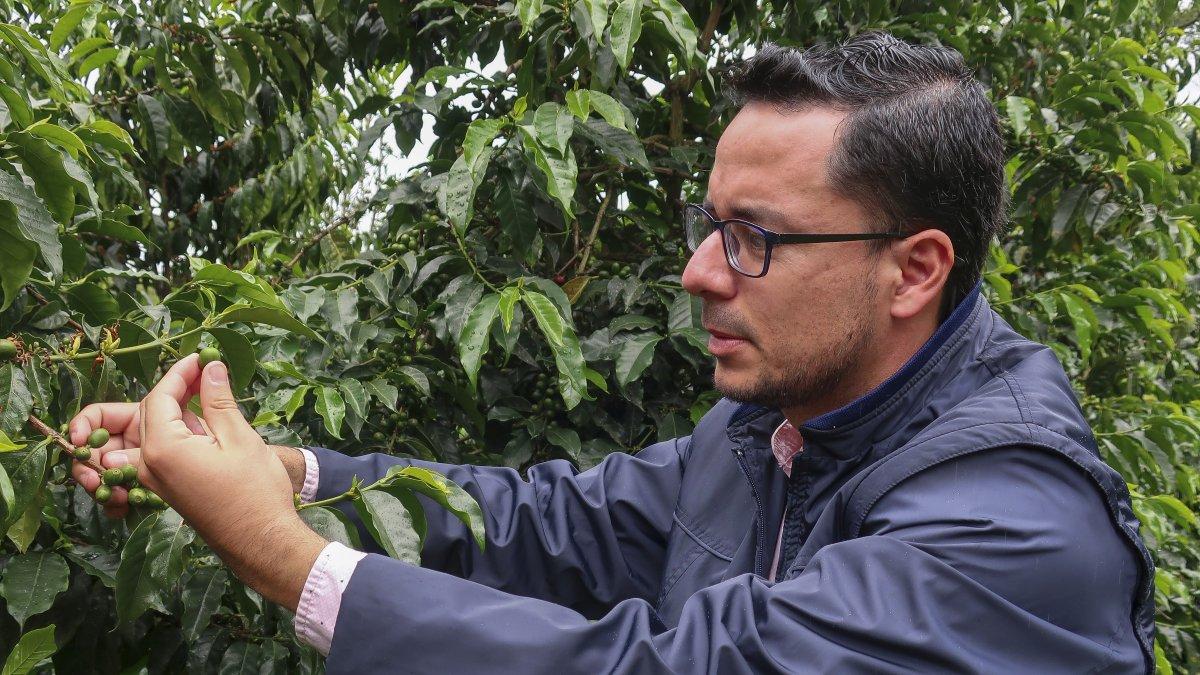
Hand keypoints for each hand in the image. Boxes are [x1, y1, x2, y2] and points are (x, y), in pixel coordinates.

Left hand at [135, 356, 325, 610]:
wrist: (261, 541)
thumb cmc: (255, 491)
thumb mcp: (239, 437)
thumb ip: (218, 400)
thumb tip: (210, 368)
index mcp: (163, 449)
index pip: (160, 397)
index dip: (180, 373)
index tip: (201, 357)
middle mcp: (149, 465)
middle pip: (150, 413)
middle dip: (175, 388)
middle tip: (205, 371)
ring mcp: (155, 481)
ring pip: (153, 432)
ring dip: (175, 410)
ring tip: (206, 393)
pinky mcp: (167, 490)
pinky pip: (160, 452)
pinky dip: (176, 432)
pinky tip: (203, 424)